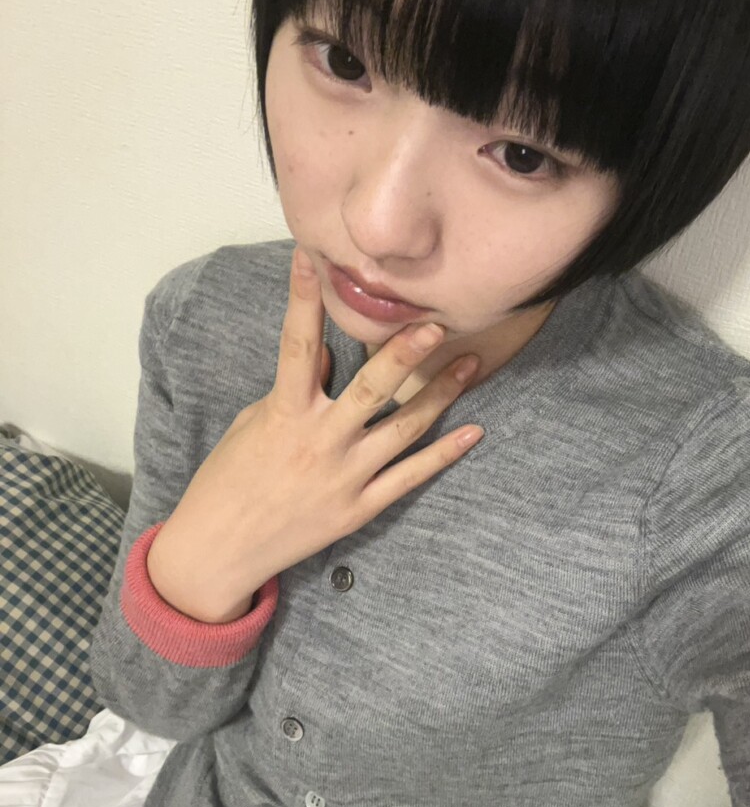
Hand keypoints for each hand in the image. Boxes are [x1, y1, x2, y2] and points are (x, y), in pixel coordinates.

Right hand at [146, 247, 483, 621]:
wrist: (219, 550)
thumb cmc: (229, 481)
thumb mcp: (253, 424)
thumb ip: (296, 388)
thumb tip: (329, 354)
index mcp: (284, 413)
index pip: (297, 344)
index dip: (302, 298)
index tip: (310, 257)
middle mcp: (319, 442)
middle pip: (371, 388)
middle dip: (405, 353)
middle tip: (436, 323)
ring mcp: (343, 477)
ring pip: (403, 429)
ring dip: (441, 395)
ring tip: (471, 363)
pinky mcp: (359, 509)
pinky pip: (409, 477)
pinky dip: (443, 454)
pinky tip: (472, 432)